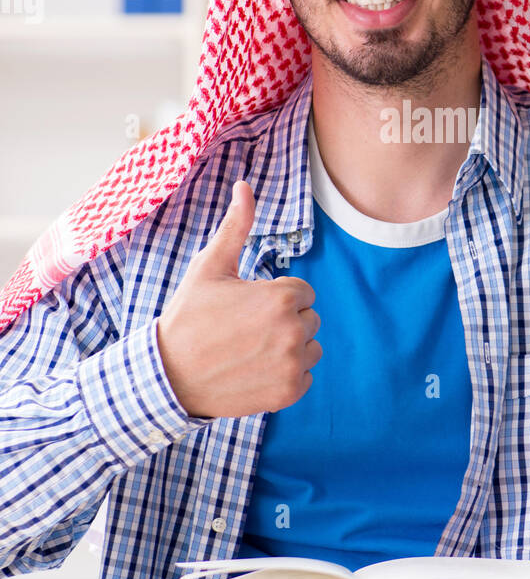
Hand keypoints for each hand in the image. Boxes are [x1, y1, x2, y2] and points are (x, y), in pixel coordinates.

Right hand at [156, 180, 322, 418]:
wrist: (169, 377)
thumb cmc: (188, 317)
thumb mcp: (209, 266)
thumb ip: (236, 226)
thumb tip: (244, 186)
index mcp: (283, 297)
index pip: (302, 292)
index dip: (274, 297)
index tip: (246, 308)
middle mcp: (295, 331)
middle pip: (309, 318)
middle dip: (284, 321)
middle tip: (245, 330)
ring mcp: (294, 365)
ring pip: (311, 347)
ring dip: (290, 348)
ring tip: (251, 350)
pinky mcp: (290, 393)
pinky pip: (306, 376)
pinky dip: (287, 375)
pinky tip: (255, 371)